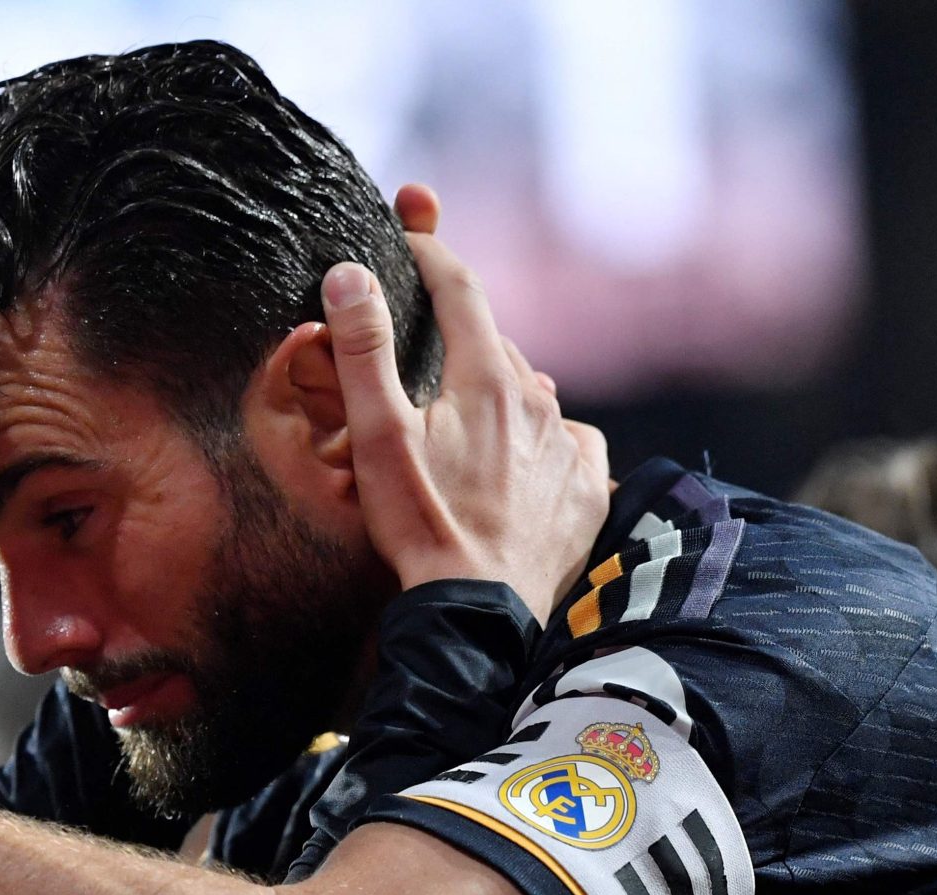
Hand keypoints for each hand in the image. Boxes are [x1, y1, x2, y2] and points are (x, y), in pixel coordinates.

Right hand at [320, 185, 609, 621]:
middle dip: (458, 337)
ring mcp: (569, 444)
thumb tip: (348, 275)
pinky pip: (568, 441)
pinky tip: (519, 462)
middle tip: (423, 351)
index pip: (461, 289)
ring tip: (463, 421)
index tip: (409, 241)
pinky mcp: (587, 488)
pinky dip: (542, 439)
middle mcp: (540, 399)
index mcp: (487, 378)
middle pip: (494, 345)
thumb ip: (362, 352)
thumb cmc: (422, 525)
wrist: (480, 612)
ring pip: (530, 393)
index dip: (432, 255)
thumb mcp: (377, 437)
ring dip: (497, 392)